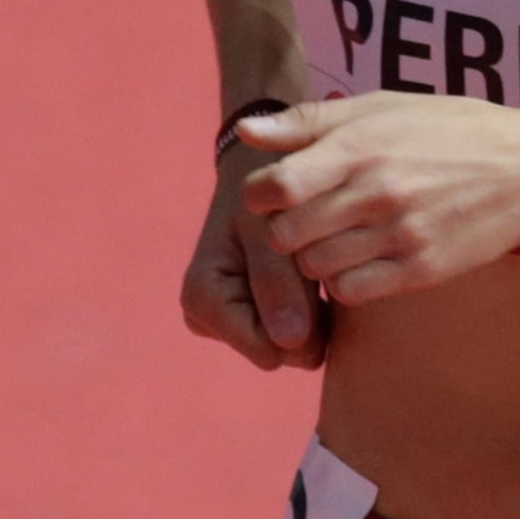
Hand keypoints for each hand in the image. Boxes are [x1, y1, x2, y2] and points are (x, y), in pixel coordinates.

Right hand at [180, 145, 324, 368]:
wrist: (266, 166)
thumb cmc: (264, 189)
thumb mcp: (268, 225)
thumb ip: (277, 282)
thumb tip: (288, 343)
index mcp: (203, 298)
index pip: (267, 348)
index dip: (303, 321)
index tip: (316, 274)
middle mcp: (210, 318)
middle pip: (281, 352)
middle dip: (308, 315)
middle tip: (317, 265)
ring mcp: (232, 321)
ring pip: (294, 347)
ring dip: (315, 311)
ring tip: (315, 266)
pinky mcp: (255, 317)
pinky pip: (301, 335)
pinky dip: (315, 308)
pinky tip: (317, 278)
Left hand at [235, 93, 519, 306]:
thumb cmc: (456, 131)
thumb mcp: (386, 107)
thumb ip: (312, 120)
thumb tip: (246, 132)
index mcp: (361, 144)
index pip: (272, 187)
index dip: (263, 195)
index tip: (280, 191)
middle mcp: (375, 190)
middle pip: (285, 234)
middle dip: (285, 230)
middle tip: (309, 220)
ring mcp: (398, 234)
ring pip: (314, 267)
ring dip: (314, 258)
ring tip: (341, 238)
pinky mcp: (420, 270)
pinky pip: (349, 292)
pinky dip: (345, 282)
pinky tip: (364, 260)